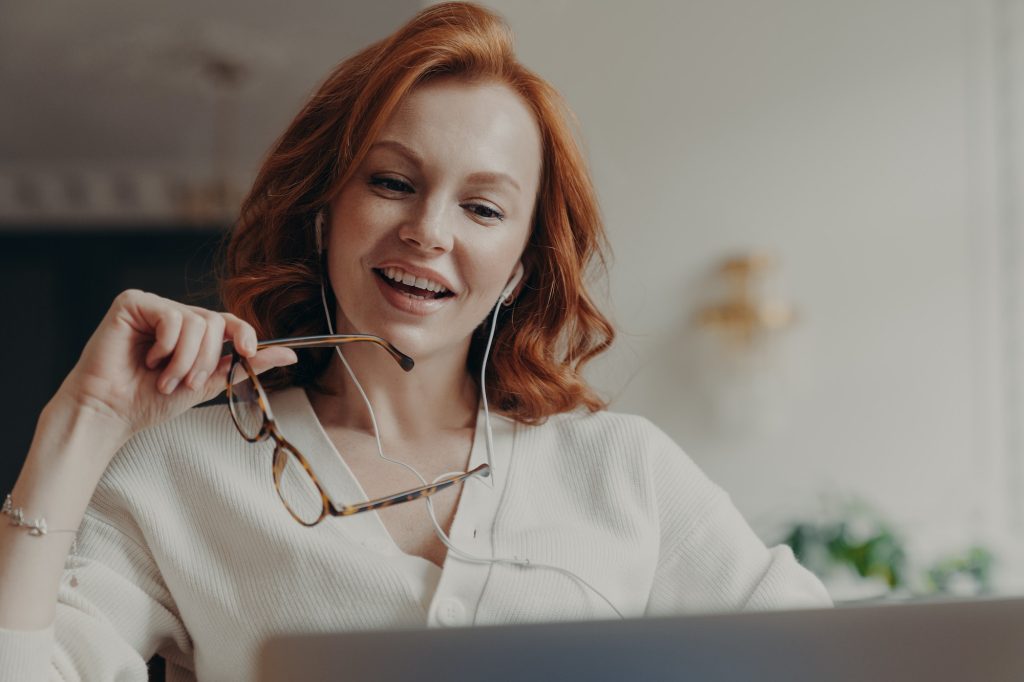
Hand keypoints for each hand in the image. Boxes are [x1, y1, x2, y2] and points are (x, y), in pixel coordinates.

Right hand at [54, 289, 297, 443]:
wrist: (111, 413)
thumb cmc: (151, 401)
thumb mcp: (209, 383)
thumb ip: (246, 366)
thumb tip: (291, 354)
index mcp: (193, 334)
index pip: (230, 322)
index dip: (244, 334)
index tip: (248, 352)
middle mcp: (176, 316)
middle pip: (215, 323)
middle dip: (205, 360)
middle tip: (184, 383)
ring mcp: (154, 307)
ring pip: (196, 322)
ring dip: (184, 360)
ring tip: (163, 378)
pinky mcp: (133, 303)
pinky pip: (171, 316)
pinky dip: (166, 345)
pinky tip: (147, 359)